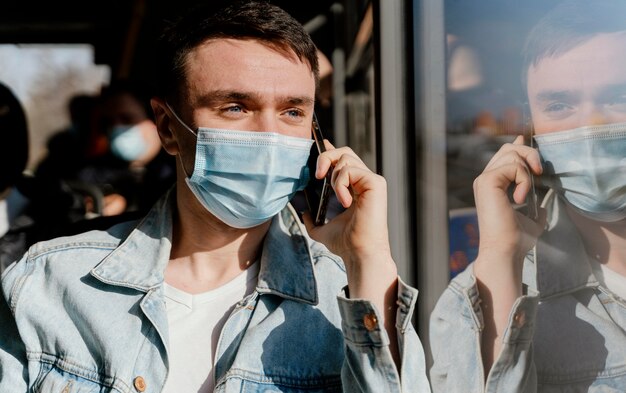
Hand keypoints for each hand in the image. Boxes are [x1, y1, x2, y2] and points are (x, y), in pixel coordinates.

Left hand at [302, 141, 394, 276]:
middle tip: (317, 175)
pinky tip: (345, 201)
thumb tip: (303, 213)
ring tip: (337, 197)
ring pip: (346, 158)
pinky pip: (351, 170)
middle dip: (326, 157)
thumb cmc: (346, 244)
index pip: (344, 160)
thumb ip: (313, 219)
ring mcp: (372, 181)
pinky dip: (341, 183)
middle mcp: (365, 182)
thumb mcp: (322, 229)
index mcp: (355, 188)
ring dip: (334, 176)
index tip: (319, 144)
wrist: (358, 253)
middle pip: (344, 152)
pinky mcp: (376, 183)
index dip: (330, 150)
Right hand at [472, 135, 545, 371]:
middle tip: (539, 172)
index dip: (517, 146)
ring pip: (512, 155)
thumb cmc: (516, 238)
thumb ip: (535, 201)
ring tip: (525, 194)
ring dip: (527, 172)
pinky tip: (519, 198)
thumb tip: (545, 195)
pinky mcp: (487, 182)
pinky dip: (524, 180)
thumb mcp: (532, 215)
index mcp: (492, 185)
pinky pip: (513, 167)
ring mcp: (484, 180)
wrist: (505, 250)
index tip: (524, 140)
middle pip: (508, 149)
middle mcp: (484, 180)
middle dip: (529, 154)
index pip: (503, 155)